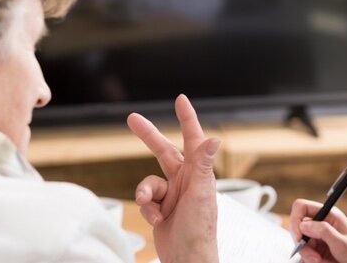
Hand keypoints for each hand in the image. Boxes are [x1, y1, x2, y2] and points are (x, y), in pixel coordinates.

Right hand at [127, 94, 219, 262]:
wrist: (186, 258)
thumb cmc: (200, 229)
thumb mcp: (201, 194)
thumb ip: (204, 165)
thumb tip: (215, 139)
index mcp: (199, 172)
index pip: (193, 139)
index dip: (187, 118)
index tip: (180, 100)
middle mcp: (186, 179)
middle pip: (163, 151)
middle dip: (148, 136)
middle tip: (132, 119)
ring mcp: (172, 194)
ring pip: (148, 181)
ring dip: (145, 192)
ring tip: (150, 205)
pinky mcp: (160, 208)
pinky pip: (145, 200)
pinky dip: (147, 209)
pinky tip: (157, 220)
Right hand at [289, 199, 346, 262]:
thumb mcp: (342, 243)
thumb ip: (323, 231)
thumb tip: (303, 225)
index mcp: (328, 215)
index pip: (301, 207)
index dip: (295, 219)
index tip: (299, 237)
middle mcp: (320, 223)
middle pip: (298, 228)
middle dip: (303, 245)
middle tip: (314, 257)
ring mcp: (317, 237)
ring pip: (300, 243)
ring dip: (307, 255)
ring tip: (321, 261)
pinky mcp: (316, 249)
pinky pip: (303, 254)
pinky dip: (308, 260)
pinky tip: (321, 262)